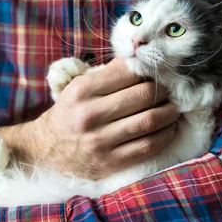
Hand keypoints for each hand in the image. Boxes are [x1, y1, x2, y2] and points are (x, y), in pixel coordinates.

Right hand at [0, 58, 179, 179]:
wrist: (46, 149)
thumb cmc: (70, 113)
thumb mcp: (79, 87)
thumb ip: (109, 74)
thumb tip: (141, 60)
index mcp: (83, 90)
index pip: (128, 73)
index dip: (149, 71)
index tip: (158, 73)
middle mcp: (91, 115)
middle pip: (144, 96)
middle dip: (164, 91)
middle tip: (171, 91)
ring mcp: (101, 141)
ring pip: (149, 121)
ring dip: (169, 113)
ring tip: (174, 108)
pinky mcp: (111, 162)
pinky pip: (148, 146)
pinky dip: (165, 135)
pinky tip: (168, 129)